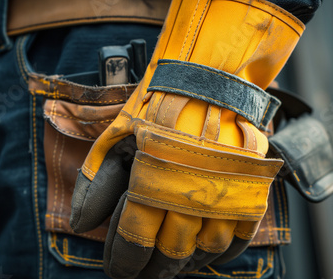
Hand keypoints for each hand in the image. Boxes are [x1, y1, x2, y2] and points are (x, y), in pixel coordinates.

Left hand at [70, 0, 303, 277]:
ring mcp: (224, 193)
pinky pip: (240, 237)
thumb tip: (82, 223)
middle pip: (170, 253)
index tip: (119, 271)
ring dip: (186, 263)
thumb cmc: (159, 102)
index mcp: (152, 178)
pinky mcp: (250, 188)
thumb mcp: (117, 135)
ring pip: (205, 249)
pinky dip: (223, 253)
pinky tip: (207, 255)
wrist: (210, 74)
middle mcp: (190, 192)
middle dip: (153, 271)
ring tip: (172, 265)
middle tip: (144, 275)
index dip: (125, 263)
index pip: (135, 240)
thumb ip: (96, 181)